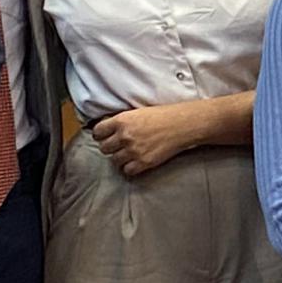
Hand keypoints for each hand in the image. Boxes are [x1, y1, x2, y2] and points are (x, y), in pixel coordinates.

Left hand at [92, 102, 210, 177]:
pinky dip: (130, 168)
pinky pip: (127, 170)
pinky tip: (136, 162)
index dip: (101, 135)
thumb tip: (110, 128)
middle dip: (110, 147)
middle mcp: (125, 136)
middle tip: (119, 146)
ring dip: (120, 158)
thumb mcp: (138, 112)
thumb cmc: (164, 115)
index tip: (105, 137)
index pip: (98, 132)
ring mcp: (134, 150)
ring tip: (129, 154)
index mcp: (122, 120)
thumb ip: (122, 121)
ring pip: (114, 161)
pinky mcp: (144, 162)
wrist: (183, 124)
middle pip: (104, 148)